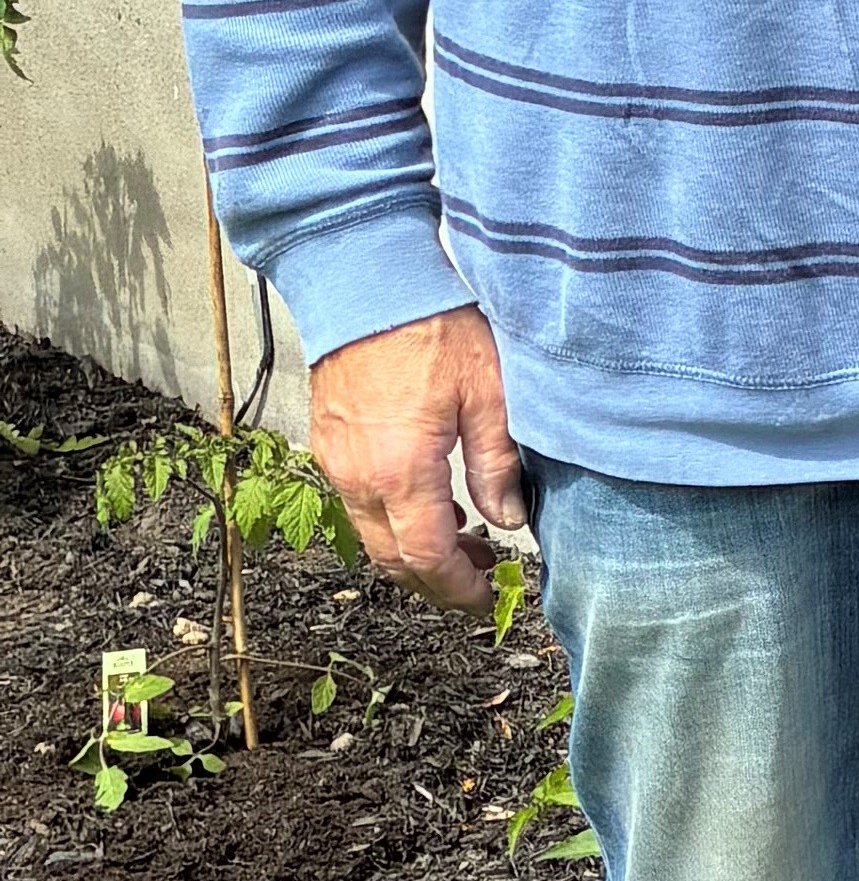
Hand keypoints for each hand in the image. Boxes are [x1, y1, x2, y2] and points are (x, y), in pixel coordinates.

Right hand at [309, 305, 525, 610]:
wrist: (367, 282)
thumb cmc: (432, 330)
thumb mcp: (490, 395)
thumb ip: (498, 465)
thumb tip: (509, 519)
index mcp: (401, 473)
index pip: (426, 560)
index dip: (458, 590)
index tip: (487, 599)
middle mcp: (358, 478)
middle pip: (392, 560)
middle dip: (436, 581)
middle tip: (481, 577)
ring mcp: (335, 462)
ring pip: (371, 534)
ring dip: (413, 551)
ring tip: (464, 539)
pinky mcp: (327, 444)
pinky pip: (356, 502)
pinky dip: (392, 518)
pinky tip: (428, 502)